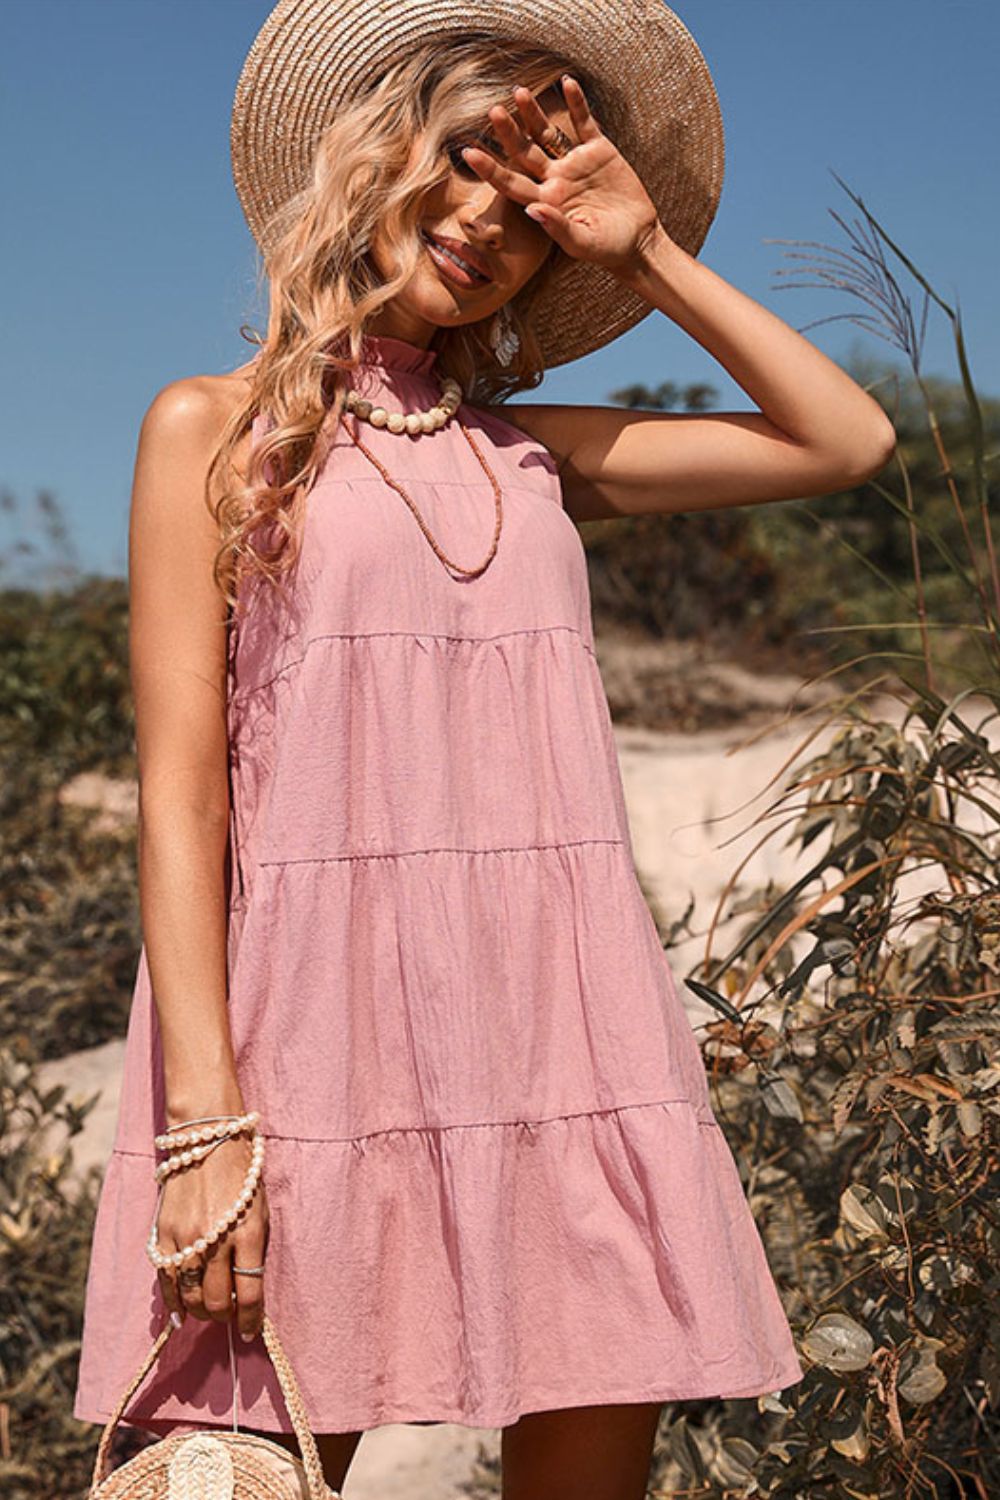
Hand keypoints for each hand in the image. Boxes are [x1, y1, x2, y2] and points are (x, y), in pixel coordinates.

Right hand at [155, 1133, 268, 1341]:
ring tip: (209, 1310)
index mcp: (248, 1232)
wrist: (208, 1139)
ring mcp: (186, 1238)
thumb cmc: (243, 1175)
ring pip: (190, 1296)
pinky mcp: (163, 1234)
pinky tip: (181, 1311)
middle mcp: (216, 1238)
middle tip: (230, 1316)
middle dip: (226, 1317)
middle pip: (217, 1301)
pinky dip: (174, 1301)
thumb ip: (254, 1251)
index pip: (250, 1292)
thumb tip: (248, 1292)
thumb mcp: (260, 1211)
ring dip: (201, 1311)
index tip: (253, 1330)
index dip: (252, 1319)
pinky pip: (166, 1281)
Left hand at [460, 75, 664, 278]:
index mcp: (546, 202)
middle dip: (509, 133)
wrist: (638, 240)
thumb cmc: (607, 248)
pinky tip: (567, 83)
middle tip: (493, 111)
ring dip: (533, 114)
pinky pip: (585, 123)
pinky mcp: (599, 151)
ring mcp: (575, 163)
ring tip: (519, 92)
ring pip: (548, 133)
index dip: (490, 169)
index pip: (511, 183)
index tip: (469, 153)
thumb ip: (558, 227)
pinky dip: (577, 103)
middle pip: (525, 152)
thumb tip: (533, 210)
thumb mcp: (583, 243)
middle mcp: (555, 179)